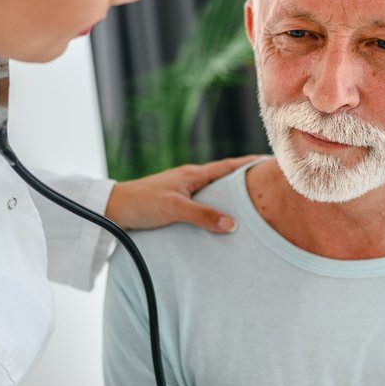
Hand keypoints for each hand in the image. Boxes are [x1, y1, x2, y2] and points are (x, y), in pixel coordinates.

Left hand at [106, 156, 262, 232]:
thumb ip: (203, 216)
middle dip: (246, 179)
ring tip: (251, 202)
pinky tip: (219, 217)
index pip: (229, 166)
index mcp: (193, 174)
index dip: (250, 163)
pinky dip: (215, 206)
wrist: (112, 209)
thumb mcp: (174, 209)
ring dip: (230, 194)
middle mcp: (190, 179)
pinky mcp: (174, 203)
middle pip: (225, 177)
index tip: (272, 161)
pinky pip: (203, 201)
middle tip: (269, 183)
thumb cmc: (141, 203)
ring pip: (214, 190)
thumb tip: (232, 224)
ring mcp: (182, 191)